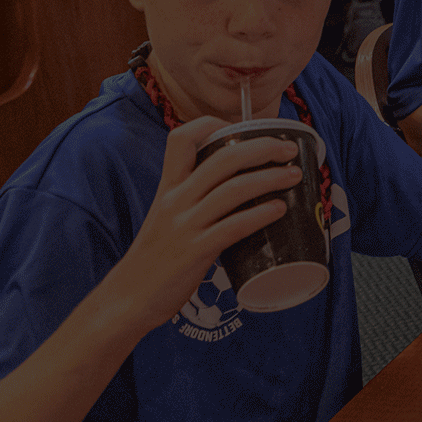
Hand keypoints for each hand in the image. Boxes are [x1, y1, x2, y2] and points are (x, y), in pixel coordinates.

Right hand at [103, 116, 301, 326]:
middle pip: (222, 158)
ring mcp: (185, 225)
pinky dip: (260, 215)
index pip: (181, 139)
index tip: (243, 125)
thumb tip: (238, 189)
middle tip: (289, 148)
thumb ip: (193, 200)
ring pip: (233, 189)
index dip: (212, 124)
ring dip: (270, 178)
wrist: (127, 298)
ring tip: (295, 176)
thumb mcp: (167, 217)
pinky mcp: (195, 252)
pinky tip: (279, 210)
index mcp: (168, 187)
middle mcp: (175, 200)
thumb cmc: (154, 258)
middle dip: (261, 147)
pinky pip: (233, 227)